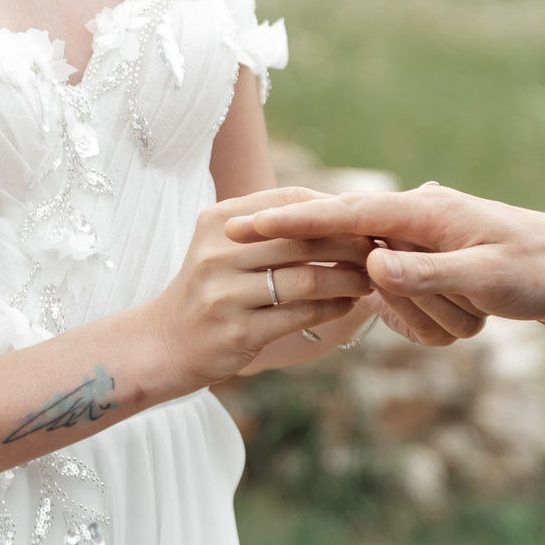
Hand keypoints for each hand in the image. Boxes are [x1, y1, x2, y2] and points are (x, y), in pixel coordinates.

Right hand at [138, 188, 376, 391]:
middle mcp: (218, 253)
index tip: (364, 219)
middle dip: (349, 244)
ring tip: (369, 281)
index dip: (332, 209)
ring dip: (347, 279)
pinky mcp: (238, 332)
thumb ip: (272, 227)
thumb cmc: (213, 289)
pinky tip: (347, 305)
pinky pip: (300, 315)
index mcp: (220, 222)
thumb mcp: (228, 247)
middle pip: (302, 239)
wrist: (165, 342)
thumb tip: (339, 209)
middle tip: (379, 250)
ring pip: (306, 279)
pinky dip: (332, 308)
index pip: (288, 202)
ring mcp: (225, 294)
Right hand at [225, 184, 544, 341]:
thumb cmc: (537, 266)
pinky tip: (474, 312)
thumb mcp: (486, 275)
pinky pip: (410, 307)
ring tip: (483, 307)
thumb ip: (426, 272)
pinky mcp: (430, 269)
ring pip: (391, 295)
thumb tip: (373, 266)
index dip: (288, 220)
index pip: (340, 213)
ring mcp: (422, 248)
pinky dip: (438, 319)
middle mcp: (416, 224)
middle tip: (453, 298)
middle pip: (362, 262)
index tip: (238, 222)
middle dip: (397, 297)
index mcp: (422, 212)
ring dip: (433, 314)